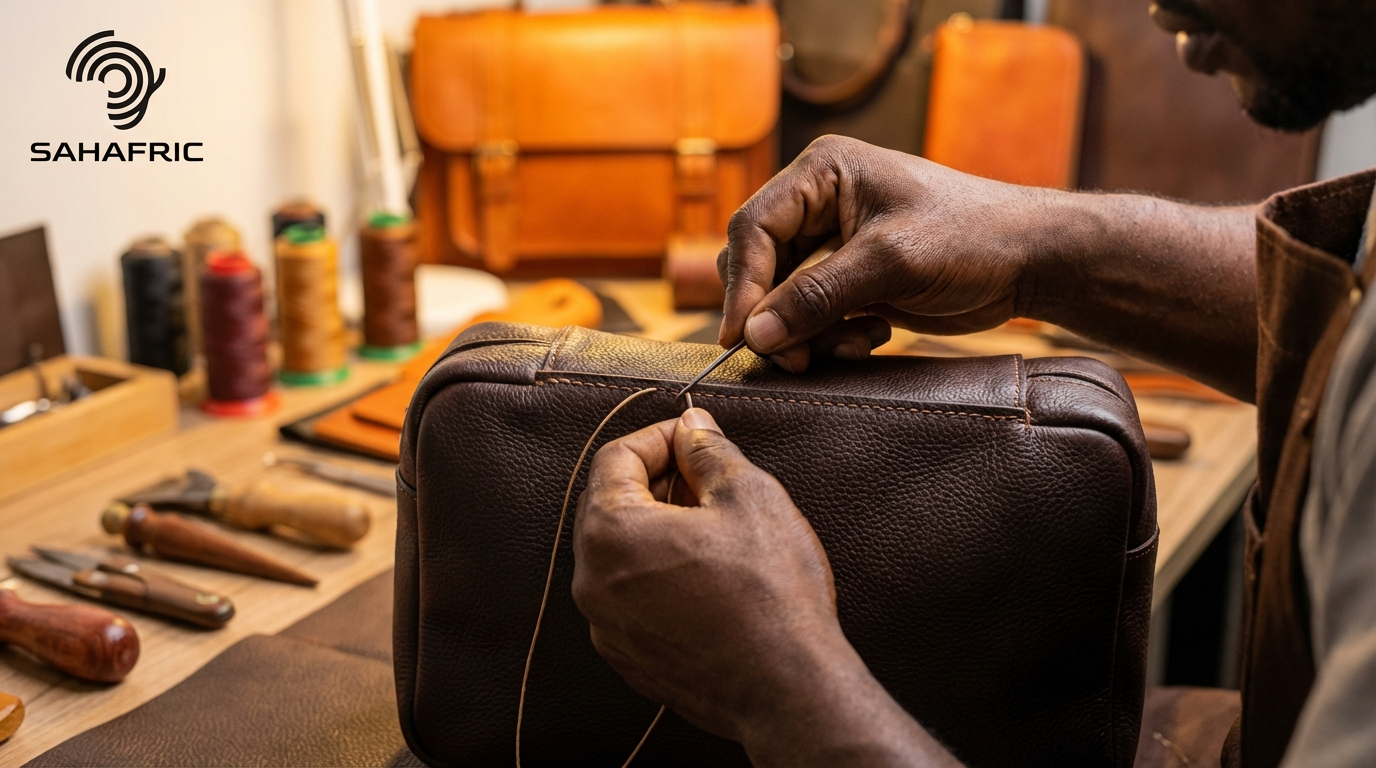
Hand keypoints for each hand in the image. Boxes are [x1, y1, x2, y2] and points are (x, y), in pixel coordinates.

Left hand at [573, 408, 955, 765]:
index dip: (659, 437)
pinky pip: (632, 597)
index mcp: (611, 532)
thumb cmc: (770, 594)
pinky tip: (708, 576)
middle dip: (657, 482)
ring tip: (715, 528)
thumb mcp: (749, 496)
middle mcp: (593, 581)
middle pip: (611, 505)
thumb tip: (693, 429)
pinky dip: (659, 575)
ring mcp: (607, 626)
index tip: (694, 438)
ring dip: (659, 529)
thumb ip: (709, 452)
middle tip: (708, 479)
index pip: (616, 457)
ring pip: (622, 554)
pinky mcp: (629, 657)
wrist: (787, 689)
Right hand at [718, 135, 1046, 372]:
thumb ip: (816, 297)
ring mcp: (834, 242)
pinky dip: (832, 336)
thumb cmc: (971, 239)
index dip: (743, 286)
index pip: (753, 228)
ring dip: (808, 333)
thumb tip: (753, 335)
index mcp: (823, 172)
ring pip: (783, 298)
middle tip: (792, 359)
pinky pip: (813, 315)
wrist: (1032, 261)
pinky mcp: (852, 278)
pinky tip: (874, 335)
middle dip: (775, 317)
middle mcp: (820, 201)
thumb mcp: (889, 263)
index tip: (740, 337)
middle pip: (761, 266)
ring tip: (853, 344)